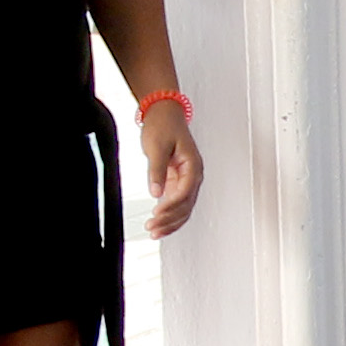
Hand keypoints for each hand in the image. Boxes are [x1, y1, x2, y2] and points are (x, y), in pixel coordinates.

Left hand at [137, 98, 202, 239]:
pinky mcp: (177, 180)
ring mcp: (186, 179)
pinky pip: (176, 202)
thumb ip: (157, 171)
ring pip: (183, 208)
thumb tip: (156, 192)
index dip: (171, 206)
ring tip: (155, 232)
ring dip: (170, 222)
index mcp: (193, 166)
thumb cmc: (163, 125)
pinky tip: (158, 223)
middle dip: (170, 220)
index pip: (185, 192)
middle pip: (186, 206)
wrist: (164, 113)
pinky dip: (168, 214)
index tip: (157, 213)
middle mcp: (193, 175)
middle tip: (153, 229)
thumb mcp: (157, 147)